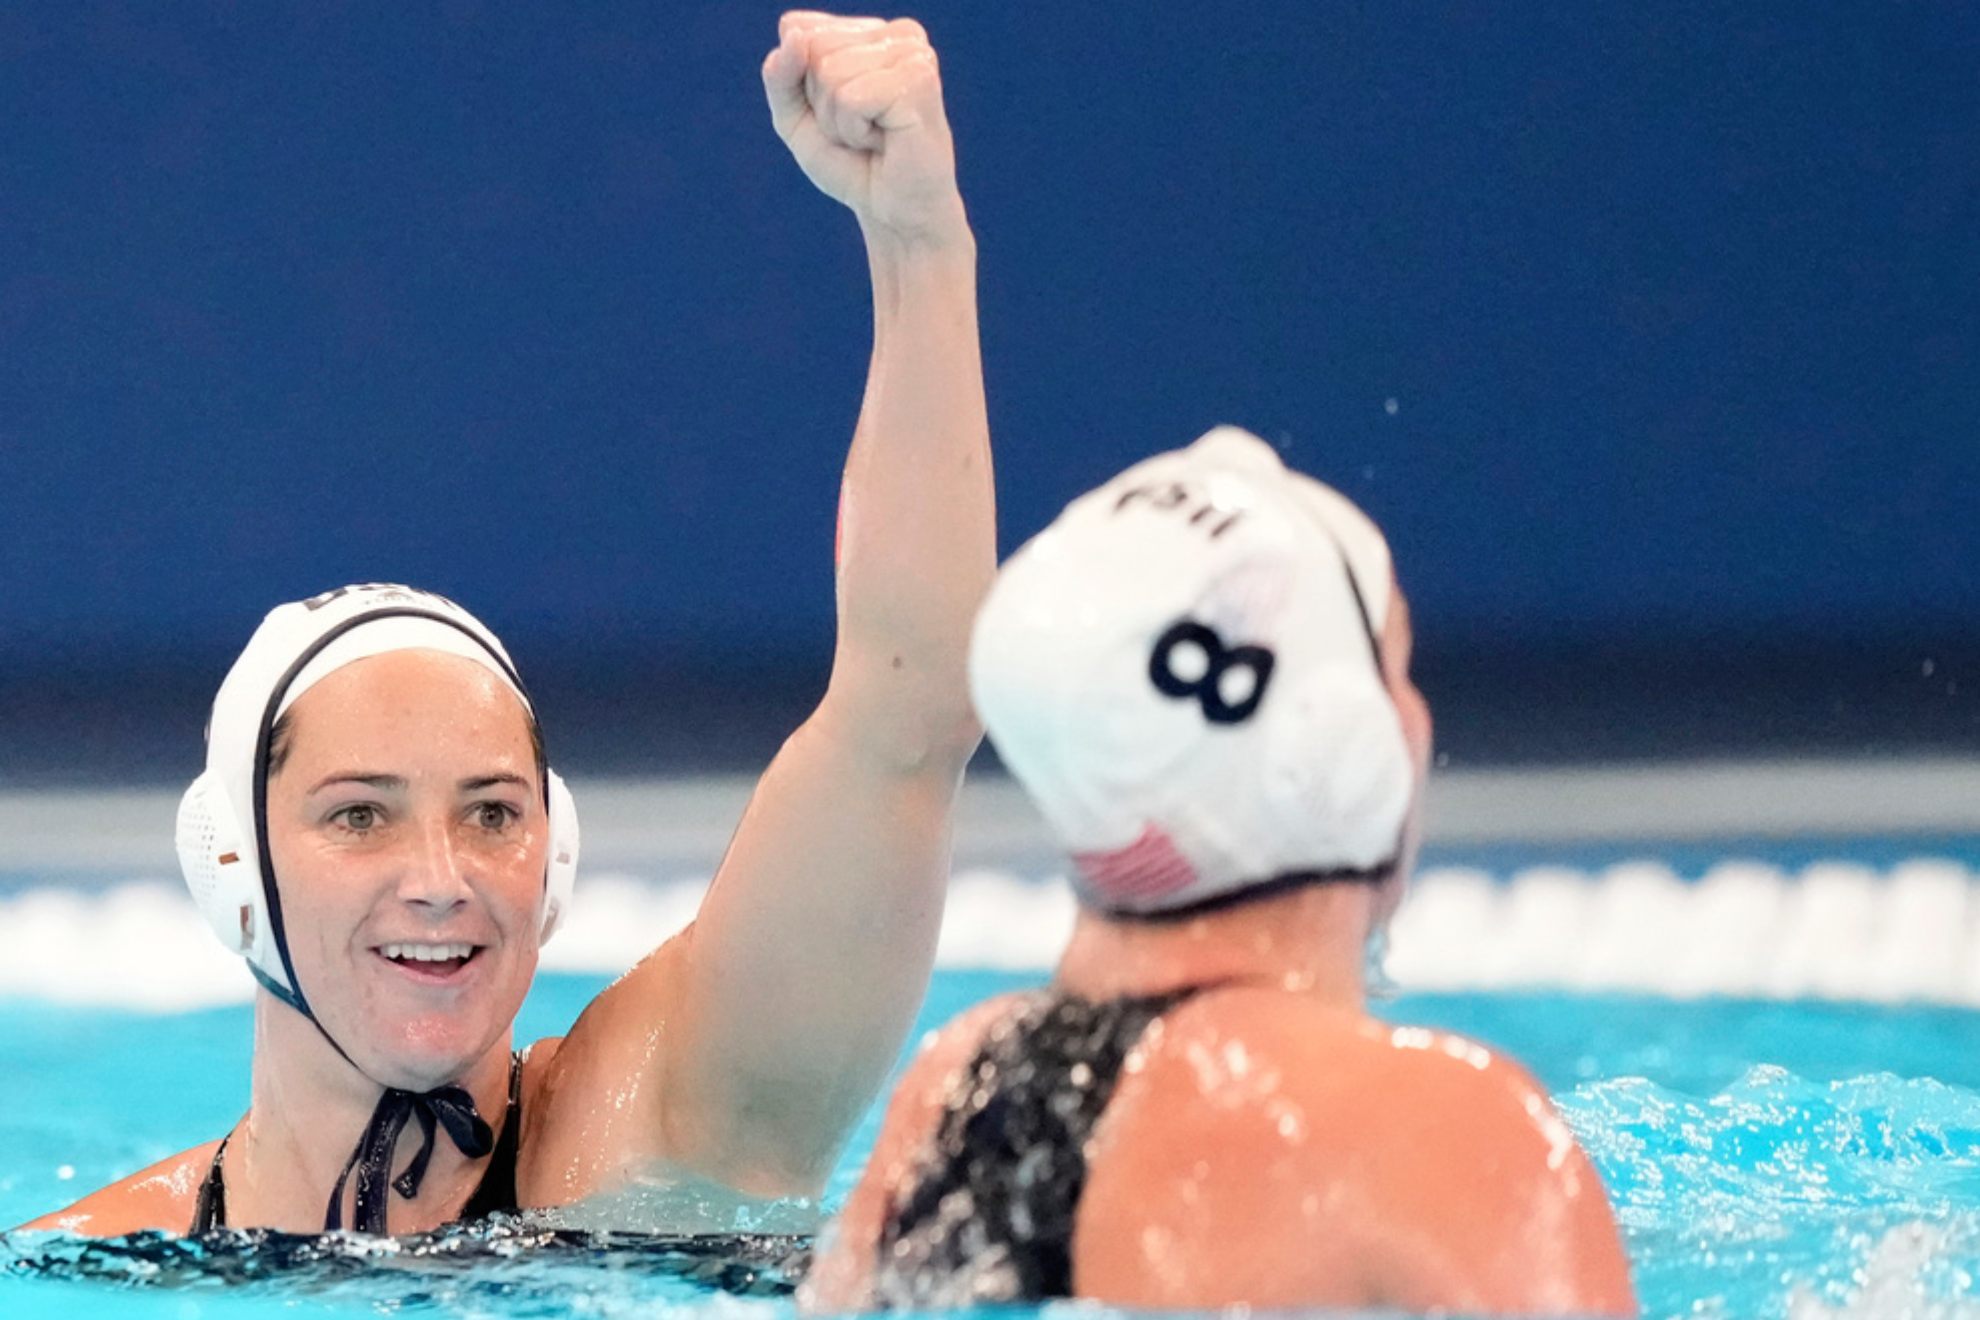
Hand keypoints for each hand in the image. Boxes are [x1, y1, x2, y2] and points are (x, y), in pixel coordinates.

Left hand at [762, 11, 966, 246]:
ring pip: (830, 71)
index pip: (799, 30)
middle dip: (822, 103)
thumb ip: (780, 75)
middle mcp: (898, 34)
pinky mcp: (919, 80)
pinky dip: (855, 130)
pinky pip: (851, 97)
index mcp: (872, 30)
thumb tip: (794, 34)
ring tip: (872, 138)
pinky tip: (884, 141)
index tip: (840, 113)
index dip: (803, 86)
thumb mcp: (795, 118)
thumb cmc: (852, 165)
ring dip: (839, 121)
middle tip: (858, 130)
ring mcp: (912, 53)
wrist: (893, 214)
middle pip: (814, 47)